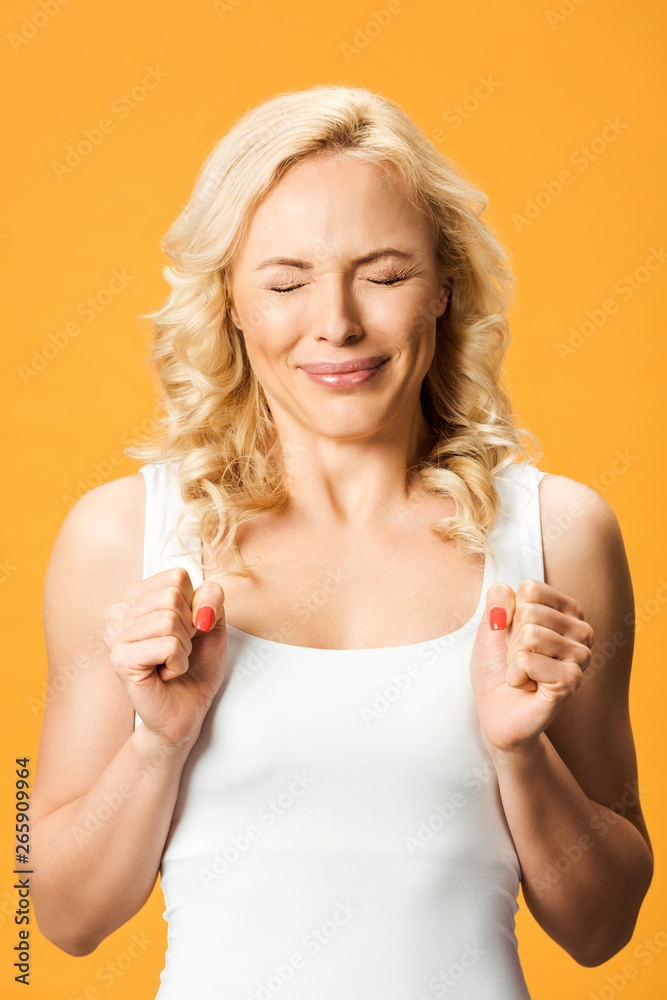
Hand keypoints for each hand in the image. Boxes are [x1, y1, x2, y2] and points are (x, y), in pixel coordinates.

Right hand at [103, 567, 225, 750]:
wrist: (187, 710)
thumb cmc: (196, 666)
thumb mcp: (213, 623)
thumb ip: (211, 598)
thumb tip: (202, 600)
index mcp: (138, 596)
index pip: (177, 575)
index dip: (194, 604)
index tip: (187, 630)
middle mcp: (120, 611)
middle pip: (172, 596)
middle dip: (189, 628)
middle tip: (178, 650)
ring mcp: (115, 635)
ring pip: (170, 620)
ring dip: (184, 648)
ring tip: (171, 662)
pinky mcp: (120, 659)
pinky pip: (168, 646)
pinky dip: (178, 663)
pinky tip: (166, 674)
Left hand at [469, 579, 593, 755]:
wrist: (496, 712)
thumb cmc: (497, 669)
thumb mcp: (490, 629)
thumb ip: (496, 605)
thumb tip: (502, 589)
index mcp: (566, 612)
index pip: (531, 589)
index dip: (510, 614)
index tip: (514, 637)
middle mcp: (581, 631)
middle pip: (530, 611)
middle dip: (511, 639)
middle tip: (518, 660)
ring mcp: (581, 657)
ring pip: (530, 635)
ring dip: (513, 658)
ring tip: (523, 673)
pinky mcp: (572, 680)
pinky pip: (528, 661)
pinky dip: (516, 675)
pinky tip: (527, 686)